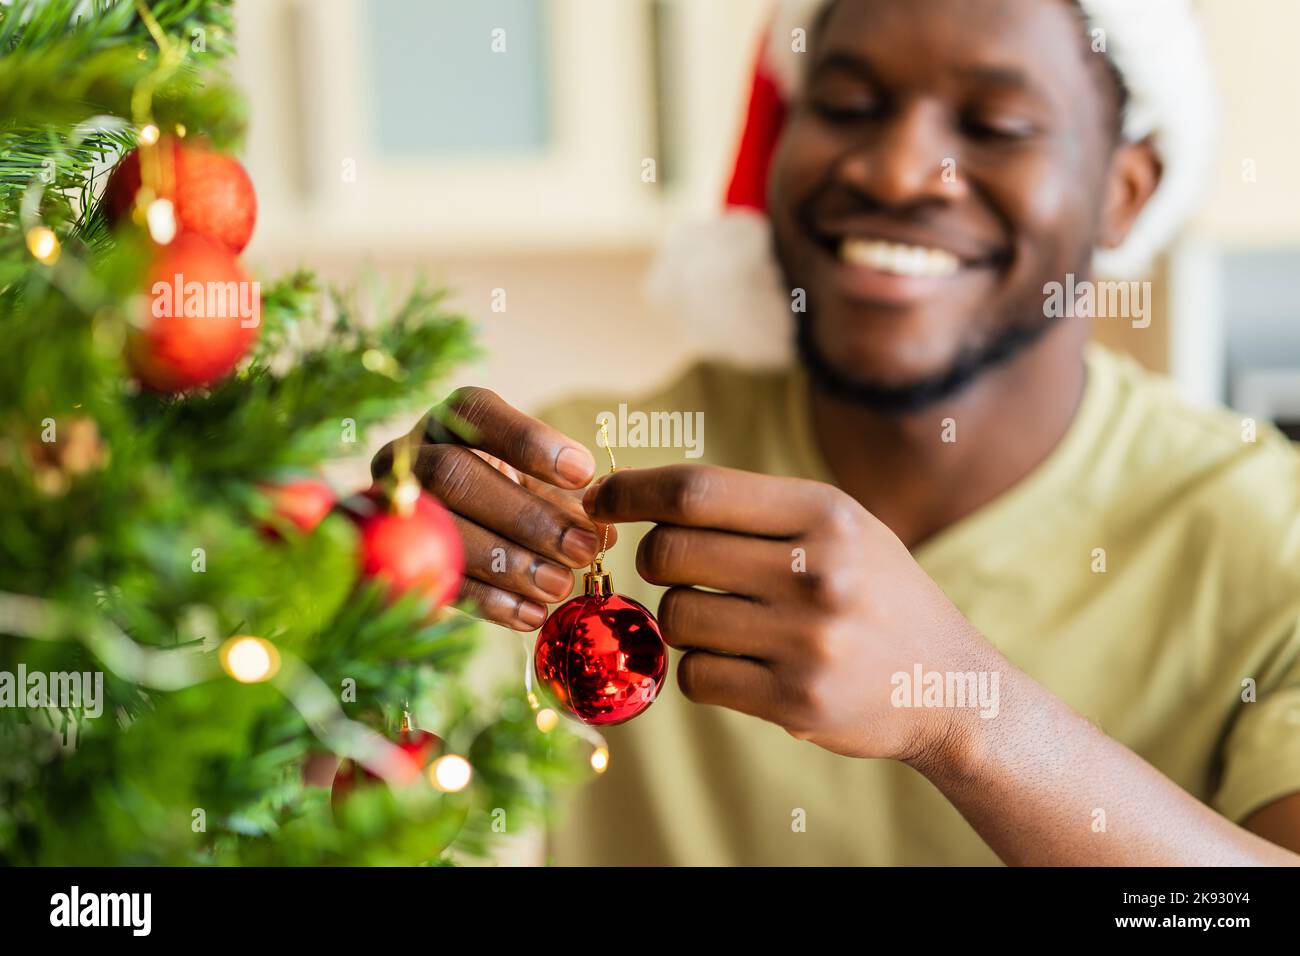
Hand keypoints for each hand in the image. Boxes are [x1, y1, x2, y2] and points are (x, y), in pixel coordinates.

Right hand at [372, 387, 613, 630]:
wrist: (438, 537)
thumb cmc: (503, 498)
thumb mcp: (534, 486)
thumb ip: (565, 501)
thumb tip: (605, 532)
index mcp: (450, 422)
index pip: (476, 412)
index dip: (528, 441)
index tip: (582, 472)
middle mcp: (408, 455)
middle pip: (454, 474)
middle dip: (525, 516)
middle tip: (581, 547)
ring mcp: (389, 508)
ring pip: (440, 529)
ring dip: (508, 563)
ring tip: (560, 585)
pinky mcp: (389, 563)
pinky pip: (433, 580)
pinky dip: (489, 602)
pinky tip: (531, 613)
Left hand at [583, 464, 1000, 762]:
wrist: (947, 685)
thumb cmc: (874, 592)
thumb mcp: (840, 526)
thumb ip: (757, 509)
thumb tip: (644, 496)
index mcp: (825, 514)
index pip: (696, 491)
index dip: (632, 490)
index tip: (599, 498)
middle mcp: (817, 572)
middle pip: (670, 552)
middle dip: (654, 560)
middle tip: (676, 569)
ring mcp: (805, 641)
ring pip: (674, 618)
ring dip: (679, 619)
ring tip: (724, 621)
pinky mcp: (794, 701)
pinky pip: (694, 676)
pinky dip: (698, 669)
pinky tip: (738, 664)